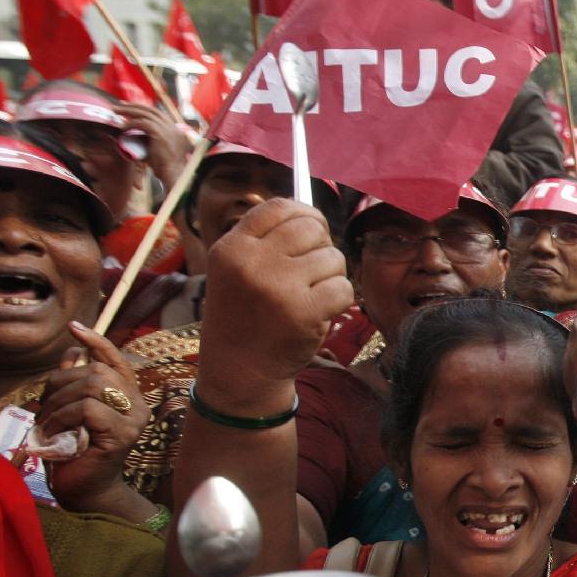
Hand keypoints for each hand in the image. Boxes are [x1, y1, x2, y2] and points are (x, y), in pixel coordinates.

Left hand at [40, 321, 151, 510]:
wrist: (83, 490)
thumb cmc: (74, 452)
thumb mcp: (68, 411)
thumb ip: (73, 383)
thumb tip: (71, 352)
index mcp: (127, 396)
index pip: (115, 360)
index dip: (96, 342)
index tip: (74, 328)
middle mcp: (137, 405)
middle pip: (97, 371)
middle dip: (61, 383)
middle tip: (44, 408)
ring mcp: (133, 419)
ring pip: (92, 387)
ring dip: (58, 403)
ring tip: (46, 424)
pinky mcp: (123, 434)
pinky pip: (87, 409)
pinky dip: (63, 417)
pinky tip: (54, 432)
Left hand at [116, 102, 191, 188]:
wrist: (174, 175)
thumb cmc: (166, 168)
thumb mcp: (158, 151)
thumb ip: (149, 141)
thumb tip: (134, 137)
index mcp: (175, 130)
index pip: (158, 114)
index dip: (144, 110)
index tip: (131, 109)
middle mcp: (173, 126)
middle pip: (151, 109)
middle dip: (134, 106)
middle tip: (120, 106)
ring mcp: (167, 129)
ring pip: (145, 113)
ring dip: (128, 111)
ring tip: (115, 111)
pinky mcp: (160, 133)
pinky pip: (142, 123)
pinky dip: (130, 123)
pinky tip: (122, 127)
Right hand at [200, 198, 351, 404]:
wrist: (239, 370)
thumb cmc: (245, 316)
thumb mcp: (236, 271)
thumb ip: (266, 241)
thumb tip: (312, 215)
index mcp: (232, 247)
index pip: (279, 207)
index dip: (305, 213)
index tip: (315, 228)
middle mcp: (252, 262)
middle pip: (312, 228)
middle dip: (322, 246)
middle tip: (314, 271)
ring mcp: (278, 287)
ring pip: (333, 257)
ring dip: (331, 276)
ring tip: (310, 296)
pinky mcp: (304, 312)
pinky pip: (344, 287)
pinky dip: (340, 301)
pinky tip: (319, 313)